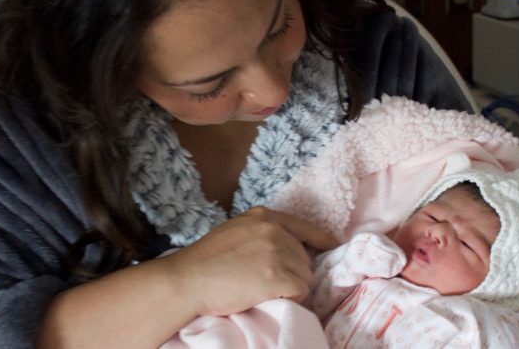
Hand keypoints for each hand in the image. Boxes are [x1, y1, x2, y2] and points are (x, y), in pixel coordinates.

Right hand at [161, 207, 337, 316]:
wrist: (186, 280)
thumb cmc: (203, 261)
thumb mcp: (235, 231)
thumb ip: (260, 233)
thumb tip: (286, 247)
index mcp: (264, 217)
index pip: (305, 227)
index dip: (321, 240)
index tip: (332, 247)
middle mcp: (274, 230)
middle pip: (305, 258)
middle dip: (294, 273)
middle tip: (270, 285)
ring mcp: (276, 252)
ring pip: (305, 276)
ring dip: (292, 288)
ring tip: (267, 292)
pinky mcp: (276, 276)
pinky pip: (300, 291)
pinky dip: (292, 299)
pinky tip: (272, 299)